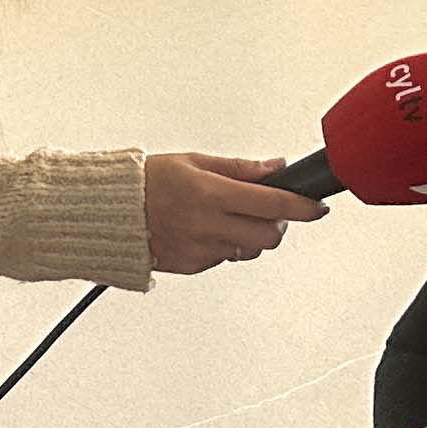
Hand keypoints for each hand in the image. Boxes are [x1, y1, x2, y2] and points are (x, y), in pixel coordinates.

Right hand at [141, 151, 326, 274]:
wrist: (109, 212)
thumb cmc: (147, 181)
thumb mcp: (193, 161)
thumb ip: (239, 168)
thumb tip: (274, 168)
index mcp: (210, 193)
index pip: (273, 204)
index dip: (303, 207)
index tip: (317, 208)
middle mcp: (208, 224)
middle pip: (269, 236)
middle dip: (279, 225)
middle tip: (271, 212)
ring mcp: (201, 249)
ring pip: (250, 251)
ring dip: (252, 236)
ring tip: (231, 218)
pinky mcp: (193, 266)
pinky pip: (225, 259)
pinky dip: (226, 246)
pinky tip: (207, 230)